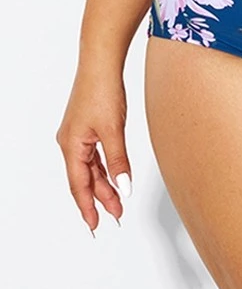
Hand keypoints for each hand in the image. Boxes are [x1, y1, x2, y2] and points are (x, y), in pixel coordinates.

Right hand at [55, 65, 132, 234]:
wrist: (101, 62)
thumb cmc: (102, 90)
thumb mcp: (113, 130)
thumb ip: (118, 161)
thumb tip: (123, 188)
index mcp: (71, 146)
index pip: (79, 185)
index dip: (87, 207)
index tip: (95, 225)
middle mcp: (70, 142)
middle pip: (85, 178)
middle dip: (100, 198)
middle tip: (116, 215)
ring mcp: (78, 134)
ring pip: (90, 167)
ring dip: (103, 183)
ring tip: (117, 200)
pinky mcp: (87, 125)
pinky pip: (93, 155)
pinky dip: (103, 167)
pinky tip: (113, 175)